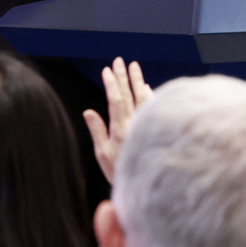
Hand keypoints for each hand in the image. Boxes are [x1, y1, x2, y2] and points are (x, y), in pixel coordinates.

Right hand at [83, 57, 151, 183]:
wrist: (147, 186)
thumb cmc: (121, 172)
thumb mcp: (103, 155)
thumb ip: (97, 131)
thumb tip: (89, 111)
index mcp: (120, 128)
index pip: (115, 100)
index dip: (111, 84)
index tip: (107, 70)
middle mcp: (135, 123)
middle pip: (129, 94)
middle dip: (123, 76)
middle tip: (119, 60)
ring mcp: (147, 125)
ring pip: (143, 97)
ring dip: (137, 80)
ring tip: (133, 66)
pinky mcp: (156, 128)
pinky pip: (152, 107)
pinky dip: (149, 95)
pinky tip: (146, 87)